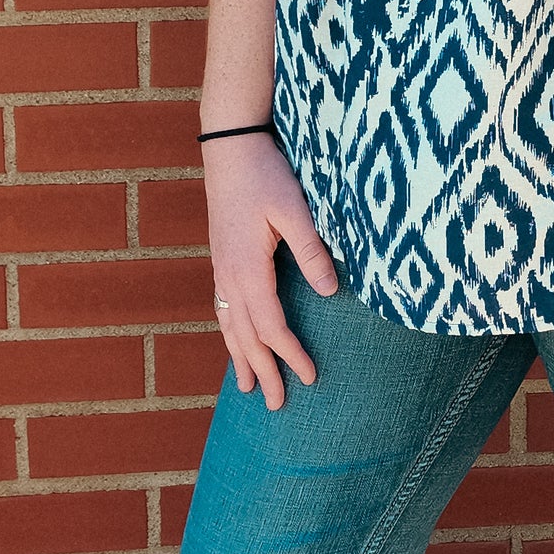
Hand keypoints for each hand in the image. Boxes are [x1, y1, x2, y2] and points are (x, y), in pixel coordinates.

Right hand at [202, 132, 339, 409]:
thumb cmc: (265, 175)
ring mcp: (221, 268)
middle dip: (263, 371)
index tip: (309, 377)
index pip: (271, 326)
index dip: (290, 354)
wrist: (230, 148)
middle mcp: (229, 276)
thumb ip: (312, 251)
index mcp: (248, 270)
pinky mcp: (221, 258)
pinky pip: (222, 308)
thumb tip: (331, 292)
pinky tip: (233, 339)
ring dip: (240, 358)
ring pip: (228, 326)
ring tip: (246, 387)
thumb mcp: (295, 210)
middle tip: (277, 405)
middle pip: (245, 337)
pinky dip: (228, 333)